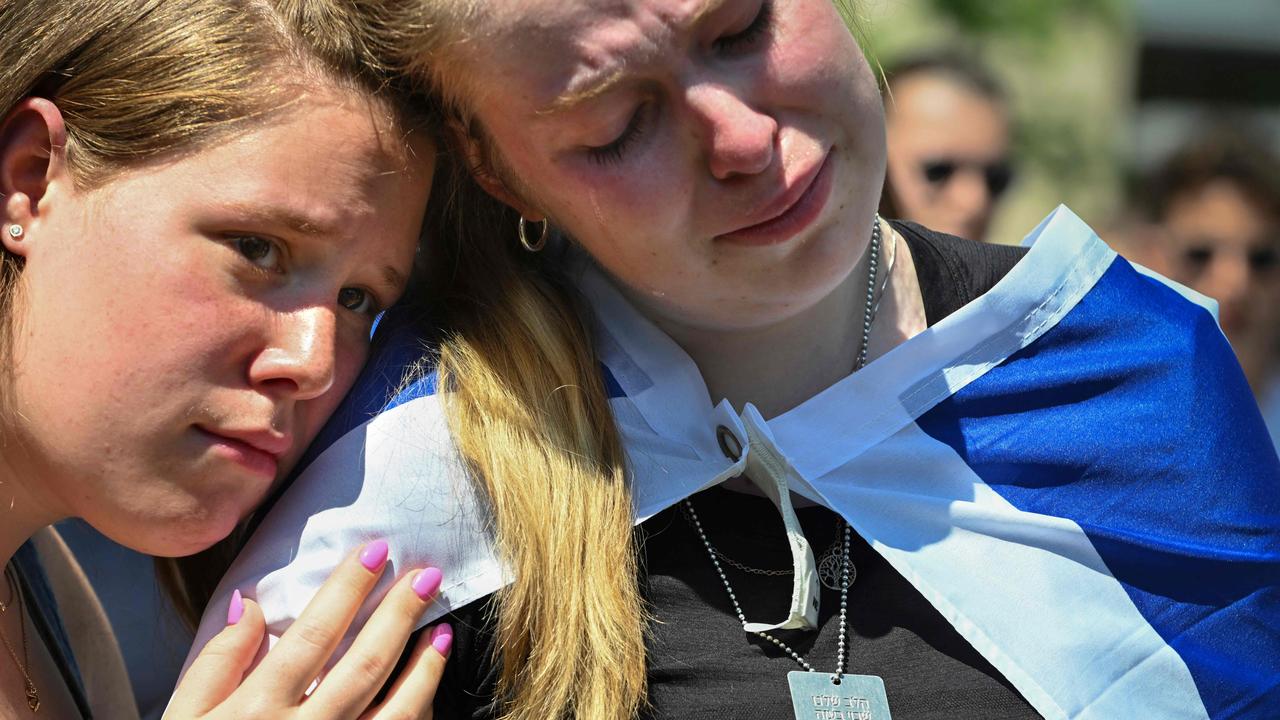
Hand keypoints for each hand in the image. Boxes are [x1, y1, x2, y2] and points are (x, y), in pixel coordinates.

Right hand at [166, 541, 449, 718]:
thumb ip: (216, 663)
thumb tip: (247, 604)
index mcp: (256, 711)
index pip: (312, 634)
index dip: (348, 589)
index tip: (375, 551)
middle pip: (363, 665)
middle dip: (399, 614)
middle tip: (427, 575)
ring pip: (395, 710)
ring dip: (424, 668)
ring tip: (441, 632)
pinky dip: (419, 715)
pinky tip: (430, 692)